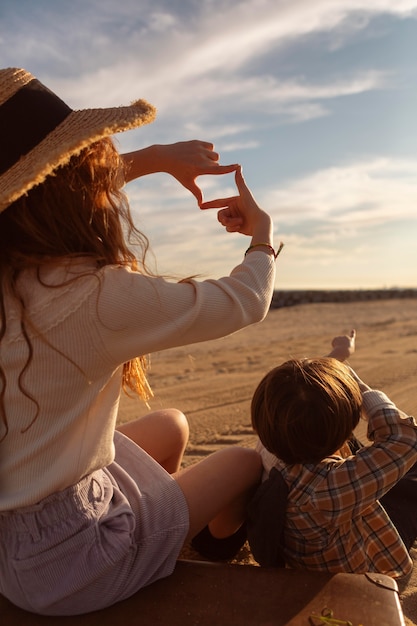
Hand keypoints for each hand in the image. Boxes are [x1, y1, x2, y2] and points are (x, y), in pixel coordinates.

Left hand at [122, 140, 237, 204]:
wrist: (166, 157)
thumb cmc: (178, 173)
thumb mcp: (187, 183)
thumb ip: (197, 193)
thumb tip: (201, 205)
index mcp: (200, 169)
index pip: (218, 169)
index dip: (229, 168)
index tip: (238, 166)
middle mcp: (201, 158)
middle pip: (217, 162)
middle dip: (212, 165)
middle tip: (200, 167)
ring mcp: (199, 149)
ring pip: (215, 154)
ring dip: (211, 157)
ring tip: (200, 160)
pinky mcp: (197, 142)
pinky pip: (210, 146)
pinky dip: (208, 150)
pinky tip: (199, 153)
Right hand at [200, 167, 271, 238]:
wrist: (260, 222)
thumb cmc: (253, 207)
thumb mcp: (244, 194)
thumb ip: (240, 181)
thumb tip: (238, 166)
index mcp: (233, 201)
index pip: (218, 202)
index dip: (209, 204)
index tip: (200, 206)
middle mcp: (233, 209)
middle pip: (220, 215)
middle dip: (225, 219)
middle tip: (229, 221)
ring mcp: (234, 218)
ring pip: (223, 223)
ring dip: (230, 223)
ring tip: (240, 222)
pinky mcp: (236, 227)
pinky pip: (228, 229)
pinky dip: (233, 228)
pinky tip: (240, 227)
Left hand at [327, 329, 355, 361]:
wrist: (343, 351)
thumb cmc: (347, 353)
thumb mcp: (348, 352)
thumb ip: (345, 348)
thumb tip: (339, 348)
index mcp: (351, 340)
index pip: (352, 336)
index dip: (352, 333)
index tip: (353, 330)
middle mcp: (346, 337)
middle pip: (342, 341)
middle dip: (341, 344)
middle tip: (341, 349)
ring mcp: (340, 337)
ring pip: (338, 342)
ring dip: (338, 346)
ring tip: (340, 349)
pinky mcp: (335, 338)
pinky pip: (334, 343)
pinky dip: (334, 345)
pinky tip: (336, 347)